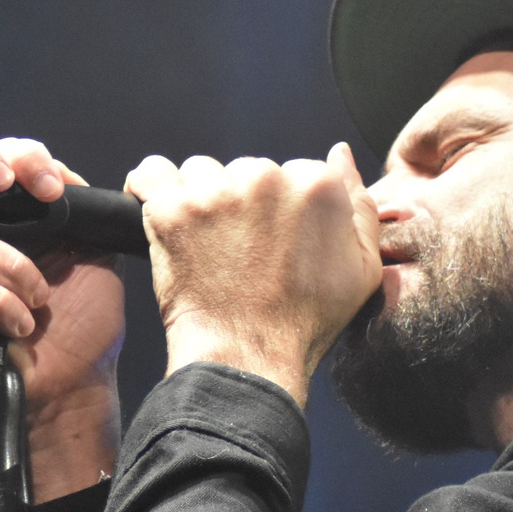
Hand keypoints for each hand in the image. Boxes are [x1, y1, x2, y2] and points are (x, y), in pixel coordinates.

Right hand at [0, 131, 125, 500]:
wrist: (73, 388)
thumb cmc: (83, 328)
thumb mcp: (94, 255)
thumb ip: (78, 211)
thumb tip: (62, 174)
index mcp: (10, 221)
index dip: (18, 156)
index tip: (52, 187)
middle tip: (7, 184)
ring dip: (10, 267)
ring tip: (38, 300)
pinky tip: (20, 323)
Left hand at [126, 143, 379, 406]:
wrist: (249, 359)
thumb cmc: (305, 322)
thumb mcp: (362, 268)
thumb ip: (360, 202)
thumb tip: (339, 152)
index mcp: (316, 186)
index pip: (293, 171)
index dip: (282, 208)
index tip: (274, 240)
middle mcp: (266, 178)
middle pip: (247, 170)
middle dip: (242, 203)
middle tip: (241, 253)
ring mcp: (216, 193)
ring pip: (203, 173)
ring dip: (202, 200)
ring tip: (207, 246)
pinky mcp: (172, 209)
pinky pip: (151, 175)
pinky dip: (150, 188)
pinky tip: (162, 212)